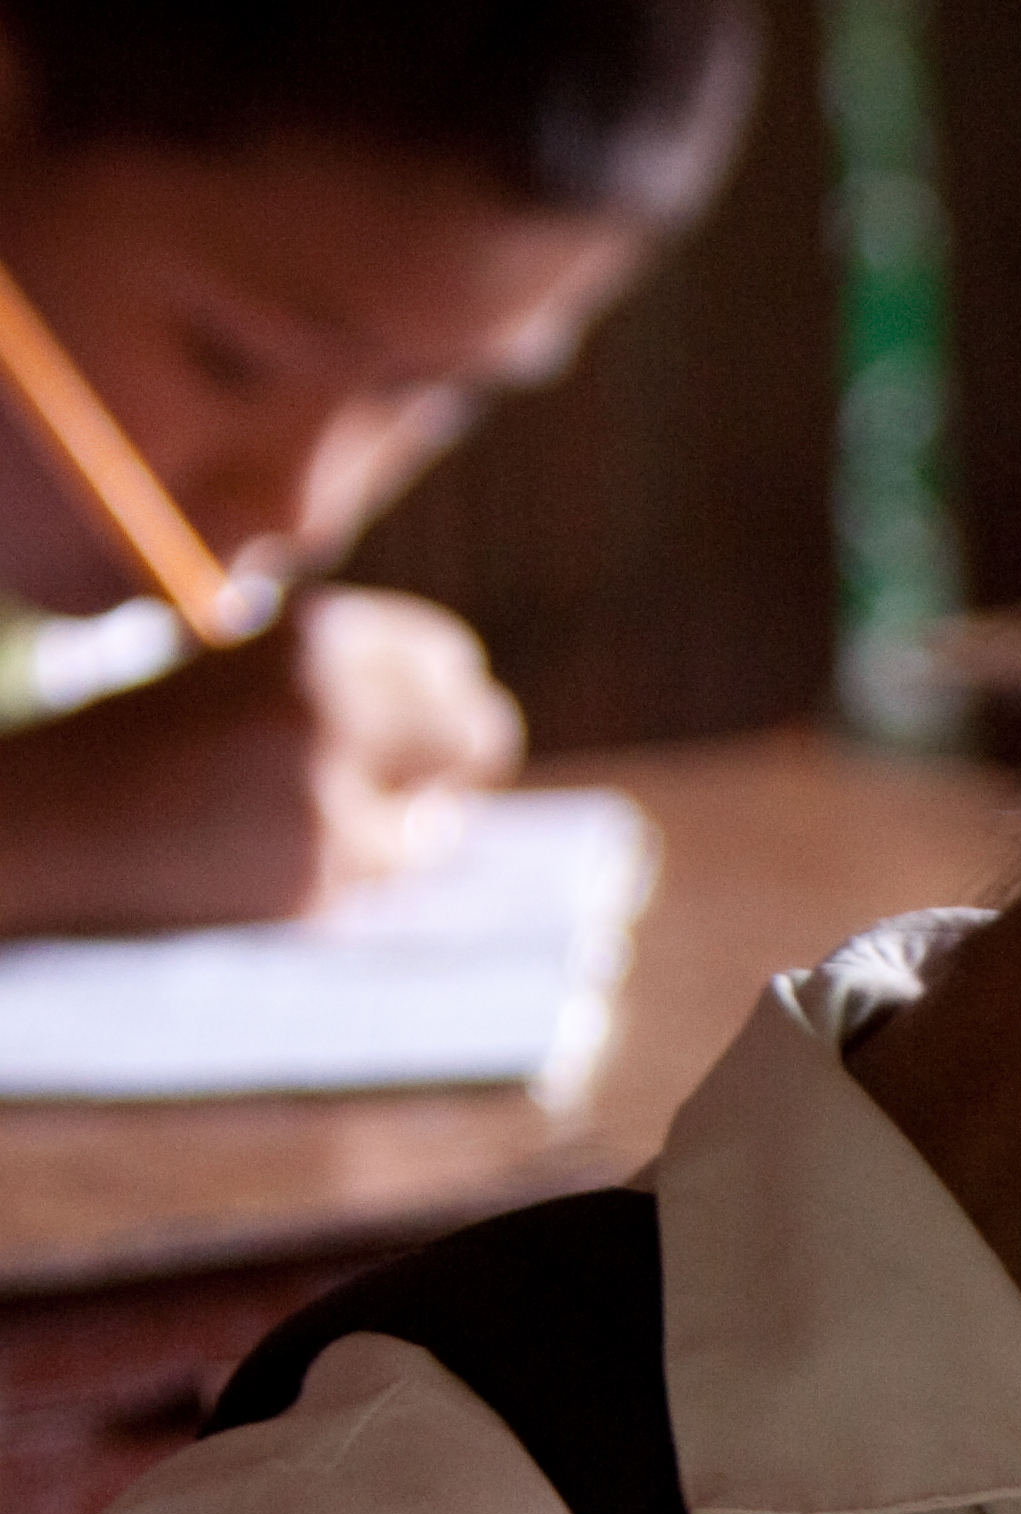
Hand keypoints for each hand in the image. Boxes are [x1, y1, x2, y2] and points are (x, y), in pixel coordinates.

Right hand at [0, 586, 521, 934]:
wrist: (50, 822)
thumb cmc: (145, 748)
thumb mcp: (245, 682)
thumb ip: (350, 698)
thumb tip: (467, 765)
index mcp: (312, 634)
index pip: (445, 663)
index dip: (440, 703)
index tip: (425, 731)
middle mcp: (330, 700)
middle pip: (477, 734)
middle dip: (457, 766)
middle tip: (425, 790)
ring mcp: (328, 789)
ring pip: (428, 826)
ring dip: (383, 834)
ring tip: (285, 822)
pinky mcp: (315, 870)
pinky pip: (373, 879)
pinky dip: (336, 877)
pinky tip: (261, 859)